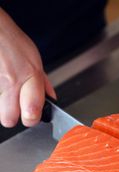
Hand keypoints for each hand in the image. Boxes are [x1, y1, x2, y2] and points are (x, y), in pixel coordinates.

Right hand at [0, 9, 55, 127]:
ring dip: (2, 105)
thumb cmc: (10, 41)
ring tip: (5, 90)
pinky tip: (0, 84)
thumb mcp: (33, 58)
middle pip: (9, 120)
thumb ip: (42, 82)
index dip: (32, 118)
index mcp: (29, 76)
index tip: (32, 115)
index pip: (32, 114)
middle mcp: (11, 82)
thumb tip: (51, 99)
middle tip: (15, 105)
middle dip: (12, 116)